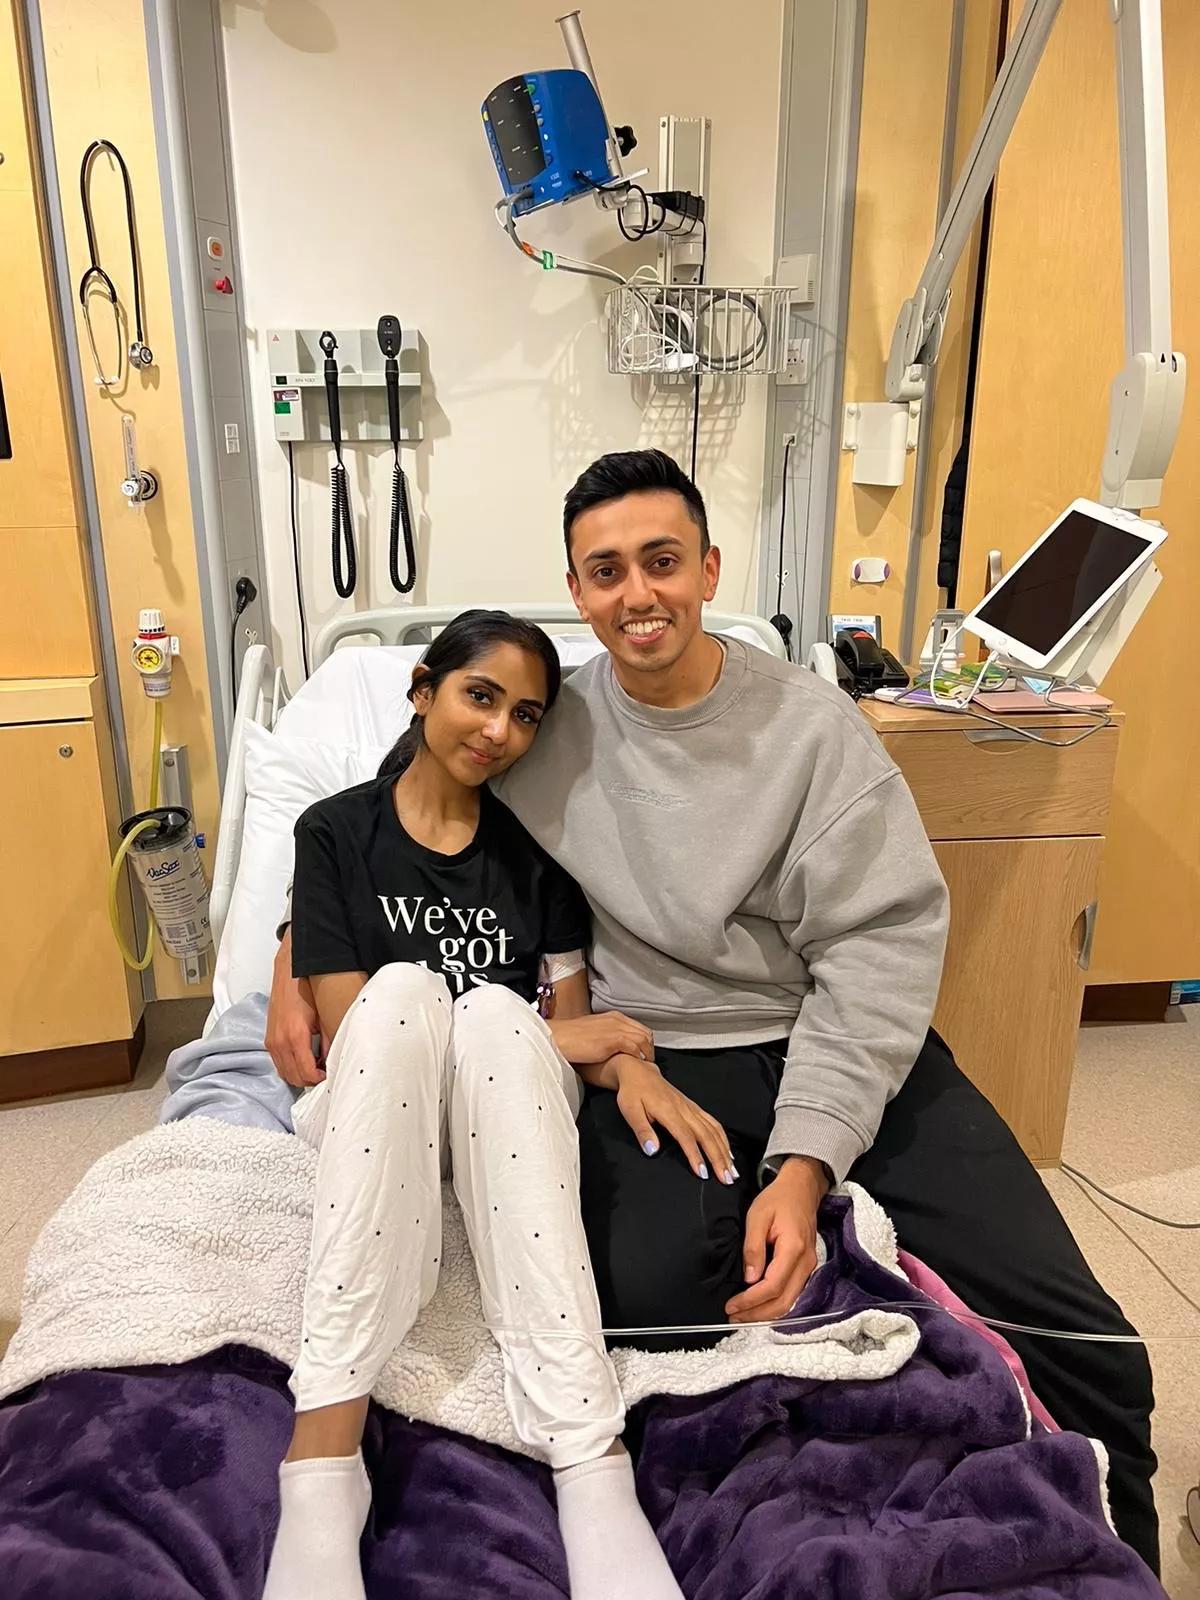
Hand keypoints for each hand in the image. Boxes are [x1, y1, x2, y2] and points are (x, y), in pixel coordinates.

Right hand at [266, 932, 324, 1086]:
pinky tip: (304, 1059)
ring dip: (300, 1075)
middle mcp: (279, 1042)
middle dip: (310, 1080)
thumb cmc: (308, 991)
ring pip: (284, 1073)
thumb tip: (335, 1060)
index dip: (320, 1079)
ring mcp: (271, 1042)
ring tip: (316, 1067)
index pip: (306, 1073)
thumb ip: (329, 1041)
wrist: (289, 974)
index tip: (330, 1075)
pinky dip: (290, 1067)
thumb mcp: (324, 1016)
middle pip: (294, 1077)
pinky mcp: (268, 1040)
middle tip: (325, 1073)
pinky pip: (278, 1064)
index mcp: (295, 1037)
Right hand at [550, 1010, 653, 1065]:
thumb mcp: (593, 1032)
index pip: (638, 1027)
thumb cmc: (570, 1038)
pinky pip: (634, 1047)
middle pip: (645, 1032)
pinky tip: (636, 1064)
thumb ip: (605, 1035)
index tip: (644, 1053)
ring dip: (646, 1053)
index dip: (644, 1041)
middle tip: (647, 1061)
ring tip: (645, 1065)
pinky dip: (638, 1056)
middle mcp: (618, 1020)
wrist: (559, 1037)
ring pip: (643, 1039)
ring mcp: (616, 1029)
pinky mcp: (613, 1039)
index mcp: (613, 1017)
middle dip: (649, 1047)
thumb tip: (611, 1046)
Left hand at [609, 1054, 735, 1183]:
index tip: (703, 1173)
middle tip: (727, 1179)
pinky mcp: (694, 1107)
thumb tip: (652, 1150)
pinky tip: (728, 1151)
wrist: (639, 1072)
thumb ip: (642, 1130)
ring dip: (724, 1151)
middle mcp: (684, 1109)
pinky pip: (713, 1123)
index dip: (695, 1155)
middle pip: (706, 1135)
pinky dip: (723, 1138)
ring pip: (713, 1130)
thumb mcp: (630, 1110)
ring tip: (732, 1171)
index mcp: (669, 1111)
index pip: (686, 1136)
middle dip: (718, 1158)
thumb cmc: (633, 1092)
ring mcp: (691, 1108)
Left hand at [725, 1156, 829, 1323]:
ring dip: (766, 1313)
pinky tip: (758, 1305)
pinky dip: (775, 1304)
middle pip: (784, 1302)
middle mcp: (806, 1263)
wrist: (802, 1189)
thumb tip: (749, 1279)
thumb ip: (753, 1247)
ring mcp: (809, 1267)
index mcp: (793, 1249)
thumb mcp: (758, 1216)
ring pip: (790, 1302)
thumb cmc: (778, 1199)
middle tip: (733, 1317)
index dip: (751, 1300)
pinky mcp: (806, 1268)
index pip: (773, 1286)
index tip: (731, 1305)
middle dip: (757, 1314)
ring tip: (742, 1315)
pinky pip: (792, 1294)